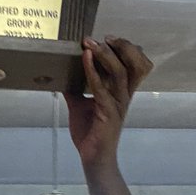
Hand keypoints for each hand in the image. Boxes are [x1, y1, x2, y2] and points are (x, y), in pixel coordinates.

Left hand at [64, 36, 152, 171]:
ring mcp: (118, 104)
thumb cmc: (90, 133)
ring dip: (105, 55)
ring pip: (120, 72)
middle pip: (133, 64)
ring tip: (91, 43)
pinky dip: (92, 70)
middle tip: (102, 37)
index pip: (134, 65)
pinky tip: (85, 59)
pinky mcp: (109, 112)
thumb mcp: (79, 105)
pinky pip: (101, 87)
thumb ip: (75, 89)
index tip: (108, 38)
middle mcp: (124, 96)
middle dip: (121, 47)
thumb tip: (61, 75)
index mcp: (122, 92)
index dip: (126, 49)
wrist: (93, 157)